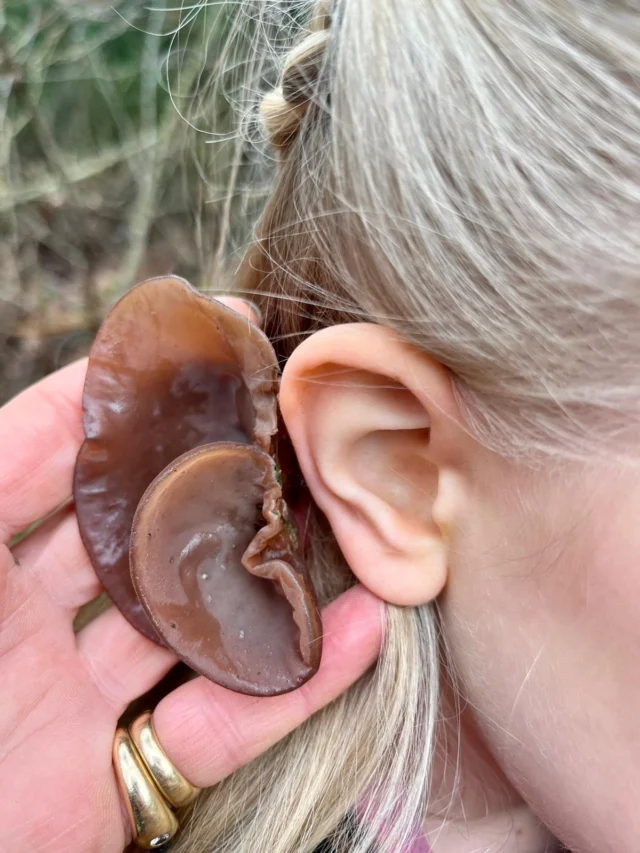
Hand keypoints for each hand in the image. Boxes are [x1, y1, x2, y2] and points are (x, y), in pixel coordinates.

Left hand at [0, 299, 381, 852]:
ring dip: (262, 570)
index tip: (204, 330)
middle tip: (284, 414)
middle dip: (207, 468)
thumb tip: (55, 386)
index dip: (121, 387)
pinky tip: (363, 627)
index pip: (50, 448)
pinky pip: (220, 724)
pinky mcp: (114, 781)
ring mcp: (72, 701)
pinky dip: (296, 683)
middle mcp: (22, 623)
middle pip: (136, 526)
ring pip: (191, 619)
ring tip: (332, 509)